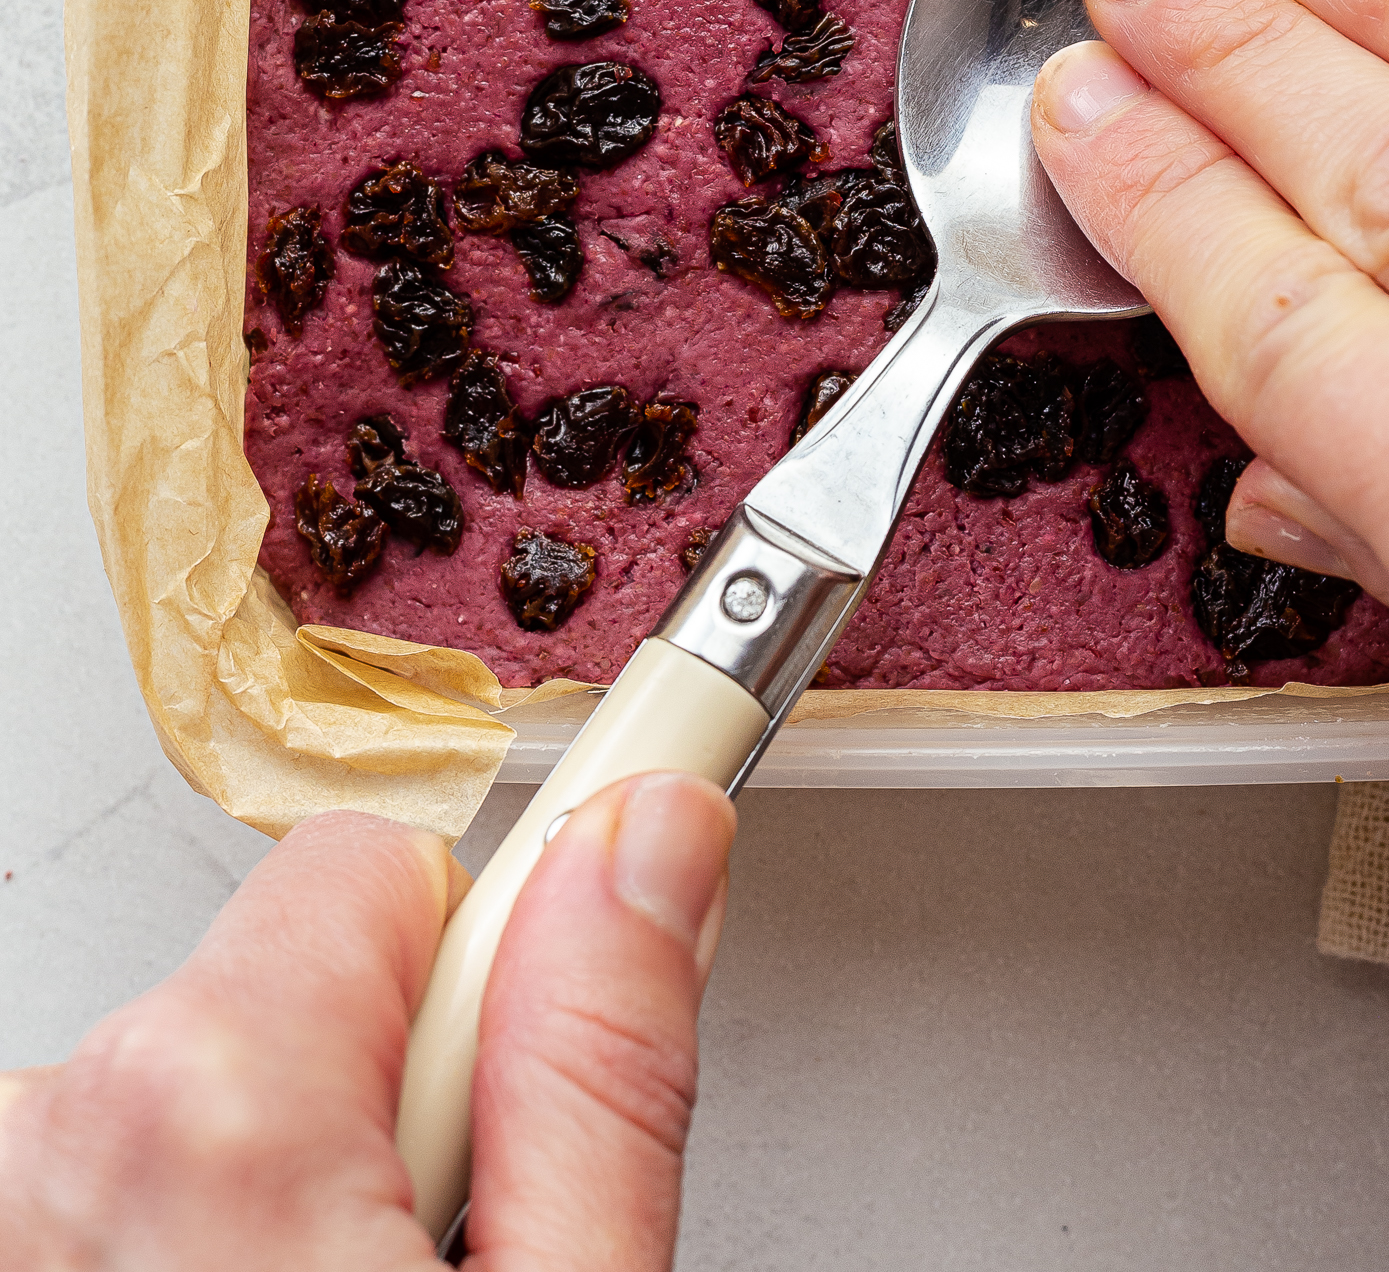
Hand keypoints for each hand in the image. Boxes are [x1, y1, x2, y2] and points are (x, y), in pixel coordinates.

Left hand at [0, 771, 733, 1269]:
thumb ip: (603, 1069)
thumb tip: (650, 836)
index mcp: (218, 1113)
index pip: (390, 873)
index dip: (491, 980)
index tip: (610, 850)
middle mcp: (50, 1143)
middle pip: (278, 1000)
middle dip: (369, 1113)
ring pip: (185, 1117)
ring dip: (255, 1216)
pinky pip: (99, 1197)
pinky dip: (165, 1262)